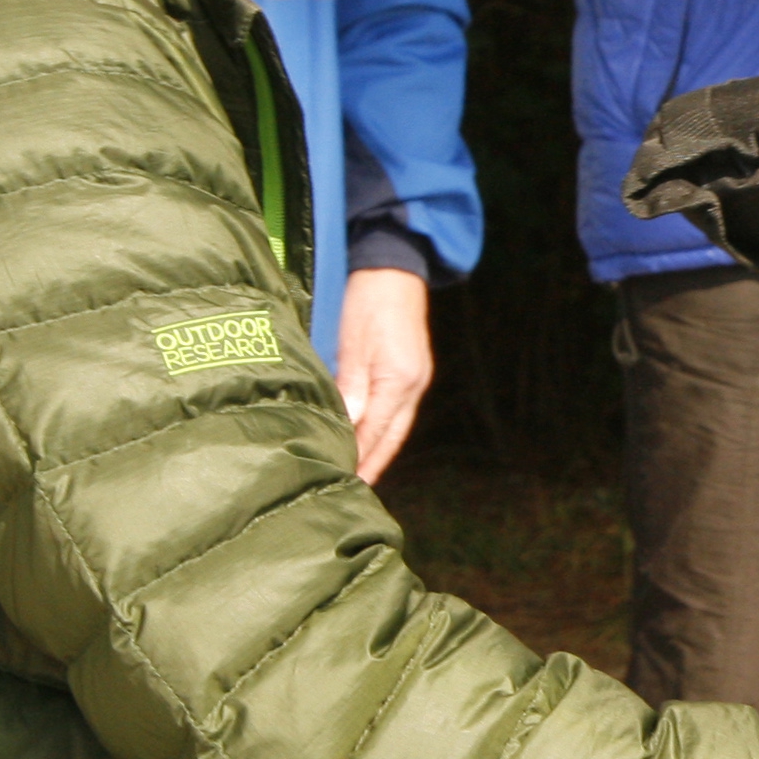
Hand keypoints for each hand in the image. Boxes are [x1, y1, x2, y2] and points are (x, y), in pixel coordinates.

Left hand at [335, 265, 432, 483]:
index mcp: (399, 380)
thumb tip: (346, 426)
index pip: (375, 433)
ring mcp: (415, 378)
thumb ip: (350, 387)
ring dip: (378, 450)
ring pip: (396, 426)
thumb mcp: (353, 343)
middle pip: (391, 436)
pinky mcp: (411, 370)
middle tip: (353, 491)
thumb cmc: (367, 301)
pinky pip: (397, 411)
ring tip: (359, 472)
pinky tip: (370, 438)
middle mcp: (413, 385)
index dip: (360, 460)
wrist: (393, 267)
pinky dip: (383, 430)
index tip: (343, 484)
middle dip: (373, 464)